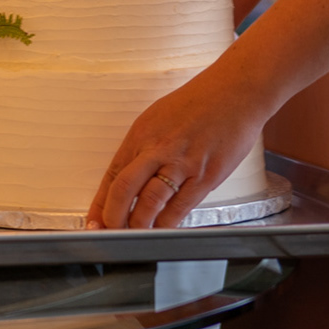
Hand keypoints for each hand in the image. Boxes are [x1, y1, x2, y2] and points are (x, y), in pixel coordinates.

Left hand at [89, 53, 278, 229]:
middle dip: (113, 217)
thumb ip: (145, 149)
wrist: (236, 91)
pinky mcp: (206, 175)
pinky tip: (162, 231)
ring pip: (150, 202)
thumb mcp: (159, 119)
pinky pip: (181, 206)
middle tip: (110, 233)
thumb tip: (131, 179)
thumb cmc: (200, 103)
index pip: (112, 175)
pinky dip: (168, 223)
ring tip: (134, 237)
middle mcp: (158, 148)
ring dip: (138, 225)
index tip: (92, 222)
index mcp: (142, 134)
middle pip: (123, 189)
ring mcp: (182, 163)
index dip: (99, 203)